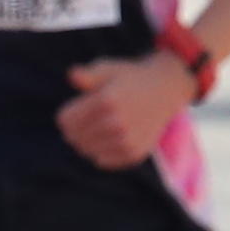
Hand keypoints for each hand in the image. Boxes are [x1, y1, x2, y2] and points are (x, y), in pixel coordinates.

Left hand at [57, 48, 188, 169]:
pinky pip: (101, 161)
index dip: (66, 114)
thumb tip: (72, 75)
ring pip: (86, 151)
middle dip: (74, 129)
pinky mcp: (134, 154)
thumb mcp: (108, 69)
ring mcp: (127, 140)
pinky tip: (110, 138)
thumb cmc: (129, 78)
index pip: (65, 120)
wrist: (164, 91)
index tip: (78, 108)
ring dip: (87, 141)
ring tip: (99, 128)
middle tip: (88, 119)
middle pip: (73, 137)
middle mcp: (117, 123)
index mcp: (106, 101)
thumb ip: (87, 75)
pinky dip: (101, 152)